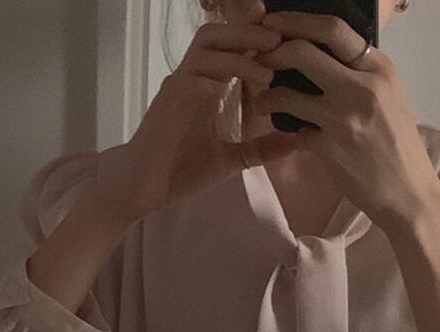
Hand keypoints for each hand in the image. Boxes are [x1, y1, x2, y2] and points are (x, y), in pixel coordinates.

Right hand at [94, 20, 298, 224]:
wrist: (143, 191)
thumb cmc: (179, 170)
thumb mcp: (230, 160)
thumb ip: (260, 149)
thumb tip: (296, 143)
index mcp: (206, 87)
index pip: (231, 48)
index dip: (255, 38)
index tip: (287, 42)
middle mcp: (190, 80)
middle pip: (216, 36)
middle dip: (248, 33)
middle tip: (281, 40)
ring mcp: (176, 90)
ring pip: (205, 51)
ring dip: (238, 55)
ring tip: (268, 69)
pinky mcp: (165, 106)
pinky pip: (189, 80)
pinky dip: (213, 79)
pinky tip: (234, 90)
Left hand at [253, 11, 439, 231]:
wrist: (410, 195)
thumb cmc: (400, 149)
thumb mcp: (391, 99)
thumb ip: (362, 76)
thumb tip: (326, 57)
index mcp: (379, 69)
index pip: (332, 28)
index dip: (294, 21)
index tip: (272, 23)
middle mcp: (362, 87)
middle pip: (301, 51)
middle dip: (271, 53)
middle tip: (257, 61)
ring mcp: (343, 118)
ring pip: (287, 94)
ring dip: (267, 97)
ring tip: (264, 104)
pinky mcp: (330, 148)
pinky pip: (296, 133)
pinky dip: (292, 135)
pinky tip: (296, 140)